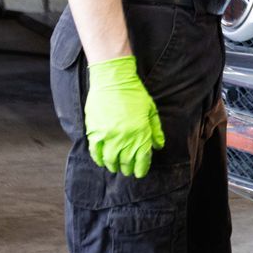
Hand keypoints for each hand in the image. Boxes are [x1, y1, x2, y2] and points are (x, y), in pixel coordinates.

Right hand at [85, 55, 165, 176]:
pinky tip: (102, 161)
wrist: (113, 79)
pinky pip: (95, 151)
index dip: (142, 168)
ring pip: (110, 160)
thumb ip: (155, 129)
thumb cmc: (134, 92)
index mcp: (141, 131)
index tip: (141, 173)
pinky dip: (99, 159)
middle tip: (128, 170)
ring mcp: (108, 135)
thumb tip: (158, 145)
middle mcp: (125, 136)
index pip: (142, 158)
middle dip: (128, 168)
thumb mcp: (150, 109)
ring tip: (116, 167)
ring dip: (114, 166)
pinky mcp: (94, 131)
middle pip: (126, 161)